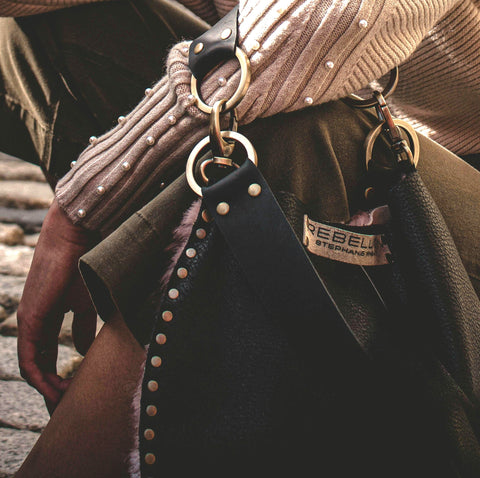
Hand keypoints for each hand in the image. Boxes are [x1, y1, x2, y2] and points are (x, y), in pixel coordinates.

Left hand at [16, 199, 98, 413]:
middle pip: (41, 362)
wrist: (75, 236)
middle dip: (53, 385)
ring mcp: (31, 321)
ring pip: (33, 364)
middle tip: (66, 404)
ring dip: (47, 386)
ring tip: (63, 403)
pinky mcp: (30, 319)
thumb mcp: (89, 303)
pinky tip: (56, 389)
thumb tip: (88, 349)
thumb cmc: (86, 264)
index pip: (51, 352)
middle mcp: (37, 321)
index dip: (62, 372)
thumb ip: (87, 327)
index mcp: (51, 316)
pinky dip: (41, 376)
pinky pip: (30, 357)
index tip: (77, 388)